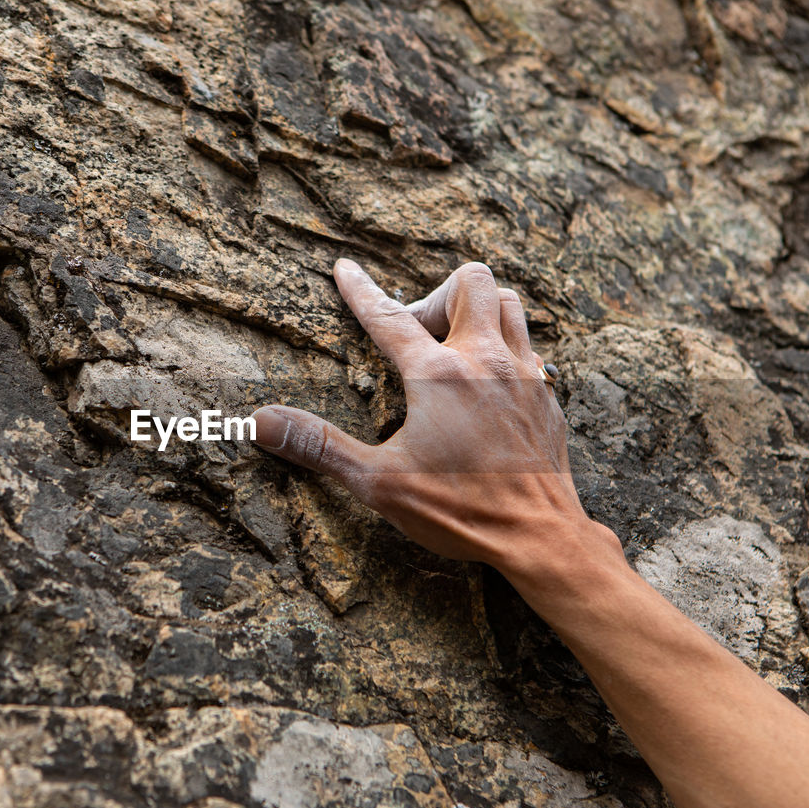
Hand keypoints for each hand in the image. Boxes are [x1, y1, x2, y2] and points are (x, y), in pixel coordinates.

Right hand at [253, 259, 599, 577]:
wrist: (541, 537)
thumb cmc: (461, 511)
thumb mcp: (378, 483)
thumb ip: (319, 445)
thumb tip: (260, 422)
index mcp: (439, 376)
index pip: (389, 317)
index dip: (361, 291)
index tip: (344, 270)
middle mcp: (486, 361)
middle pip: (470, 282)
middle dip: (437, 294)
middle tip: (416, 334)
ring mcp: (524, 375)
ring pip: (508, 303)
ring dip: (479, 311)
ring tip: (453, 345)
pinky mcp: (548, 397)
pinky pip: (530, 347)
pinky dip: (506, 348)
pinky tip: (489, 383)